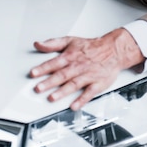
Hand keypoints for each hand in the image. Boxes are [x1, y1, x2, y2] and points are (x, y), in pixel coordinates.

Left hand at [29, 28, 144, 110]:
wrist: (113, 50)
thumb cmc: (90, 47)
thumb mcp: (70, 40)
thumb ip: (52, 43)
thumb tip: (38, 44)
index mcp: (70, 56)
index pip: (54, 63)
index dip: (43, 68)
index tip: (33, 73)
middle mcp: (78, 66)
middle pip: (62, 75)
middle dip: (49, 82)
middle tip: (38, 88)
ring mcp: (88, 76)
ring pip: (74, 84)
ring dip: (62, 92)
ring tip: (52, 98)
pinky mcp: (97, 84)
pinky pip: (89, 93)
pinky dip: (82, 100)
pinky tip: (74, 106)